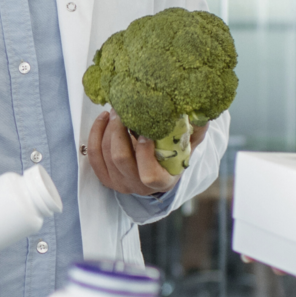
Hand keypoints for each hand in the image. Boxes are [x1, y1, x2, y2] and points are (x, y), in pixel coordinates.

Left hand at [87, 112, 206, 196]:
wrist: (157, 171)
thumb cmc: (174, 156)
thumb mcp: (188, 146)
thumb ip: (196, 131)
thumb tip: (202, 113)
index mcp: (160, 182)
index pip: (148, 174)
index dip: (144, 151)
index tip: (146, 129)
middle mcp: (136, 187)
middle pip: (120, 158)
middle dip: (118, 130)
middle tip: (123, 109)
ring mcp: (118, 183)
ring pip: (104, 154)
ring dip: (107, 128)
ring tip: (115, 110)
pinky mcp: (105, 176)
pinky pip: (93, 155)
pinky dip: (95, 134)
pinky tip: (104, 119)